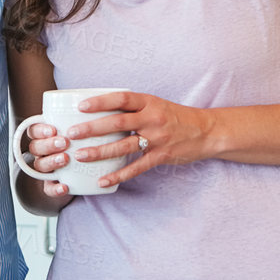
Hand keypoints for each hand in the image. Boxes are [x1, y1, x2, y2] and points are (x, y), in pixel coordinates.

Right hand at [23, 120, 77, 200]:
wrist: (79, 173)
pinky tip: (65, 187)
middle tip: (64, 142)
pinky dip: (55, 189)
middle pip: (35, 148)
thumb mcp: (80, 128)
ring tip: (65, 159)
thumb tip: (104, 99)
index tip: (53, 129)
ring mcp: (45, 169)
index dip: (40, 130)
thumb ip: (85, 117)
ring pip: (40, 166)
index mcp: (44, 136)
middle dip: (48, 144)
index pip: (33, 130)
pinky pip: (48, 189)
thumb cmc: (81, 143)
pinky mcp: (51, 185)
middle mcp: (41, 152)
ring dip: (51, 162)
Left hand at [62, 91, 215, 188]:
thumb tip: (102, 110)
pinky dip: (118, 175)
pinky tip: (103, 181)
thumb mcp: (156, 105)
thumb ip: (134, 107)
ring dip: (100, 152)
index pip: (121, 98)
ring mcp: (157, 138)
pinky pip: (136, 167)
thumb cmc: (176, 117)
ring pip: (123, 146)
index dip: (100, 101)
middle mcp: (152, 118)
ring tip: (81, 156)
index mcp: (149, 102)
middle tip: (72, 133)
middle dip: (92, 128)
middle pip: (117, 122)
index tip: (81, 106)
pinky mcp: (161, 156)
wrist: (207, 131)